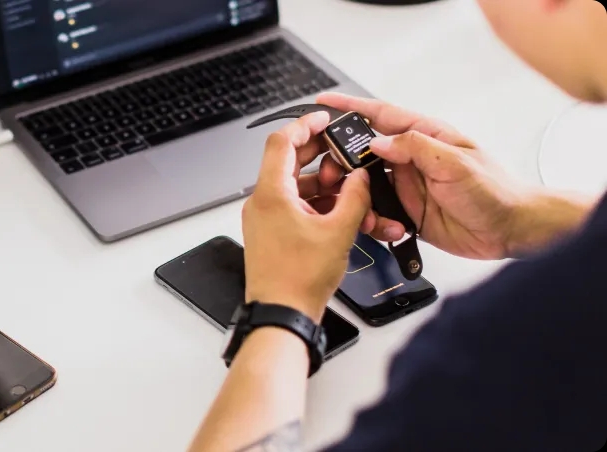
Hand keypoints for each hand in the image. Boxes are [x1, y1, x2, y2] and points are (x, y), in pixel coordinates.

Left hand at [242, 112, 370, 321]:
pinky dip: (311, 201)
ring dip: (318, 181)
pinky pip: (290, 205)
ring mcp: (263, 218)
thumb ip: (355, 197)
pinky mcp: (269, 233)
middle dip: (317, 153)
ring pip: (291, 185)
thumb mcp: (339, 232)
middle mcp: (261, 203)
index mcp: (271, 195)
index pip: (281, 142)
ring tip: (344, 187)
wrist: (282, 314)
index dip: (304, 124)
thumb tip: (360, 178)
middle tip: (341, 151)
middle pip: (286, 161)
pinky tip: (335, 209)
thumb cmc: (298, 280)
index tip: (323, 119)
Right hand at [315, 92, 524, 259]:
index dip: (350, 108)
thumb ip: (415, 147)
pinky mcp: (406, 212)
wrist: (510, 231)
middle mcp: (411, 160)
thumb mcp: (455, 163)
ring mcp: (407, 186)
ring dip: (358, 199)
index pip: (380, 116)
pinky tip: (385, 227)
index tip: (324, 104)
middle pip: (363, 153)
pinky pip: (377, 214)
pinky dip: (374, 221)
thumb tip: (378, 141)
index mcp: (424, 137)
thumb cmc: (495, 191)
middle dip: (342, 162)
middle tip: (330, 174)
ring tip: (361, 210)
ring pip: (364, 187)